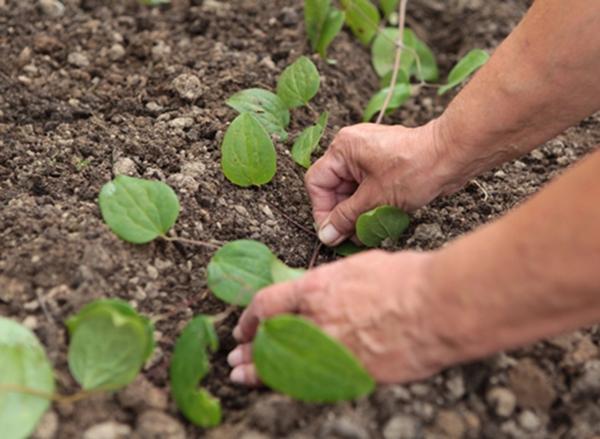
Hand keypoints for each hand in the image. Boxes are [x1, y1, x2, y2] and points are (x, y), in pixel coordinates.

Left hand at [227, 250, 456, 384]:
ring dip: (262, 373)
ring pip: (286, 366)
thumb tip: (322, 294)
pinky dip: (296, 384)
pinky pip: (315, 382)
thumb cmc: (405, 280)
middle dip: (250, 352)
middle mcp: (317, 321)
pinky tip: (286, 387)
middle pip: (269, 341)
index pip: (267, 304)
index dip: (251, 318)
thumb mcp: (359, 269)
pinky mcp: (353, 374)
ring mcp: (333, 350)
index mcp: (317, 289)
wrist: (437, 305)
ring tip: (246, 377)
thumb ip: (332, 285)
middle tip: (236, 360)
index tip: (245, 327)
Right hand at [305, 120, 458, 245]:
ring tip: (367, 230)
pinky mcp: (384, 162)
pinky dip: (370, 203)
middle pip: (334, 186)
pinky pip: (367, 186)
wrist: (452, 156)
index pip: (317, 182)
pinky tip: (379, 219)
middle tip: (350, 236)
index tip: (332, 231)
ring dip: (357, 212)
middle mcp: (352, 147)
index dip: (322, 210)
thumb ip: (346, 218)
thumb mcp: (374, 199)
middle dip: (342, 213)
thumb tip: (327, 234)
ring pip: (351, 189)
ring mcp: (369, 154)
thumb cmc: (416, 169)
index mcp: (343, 149)